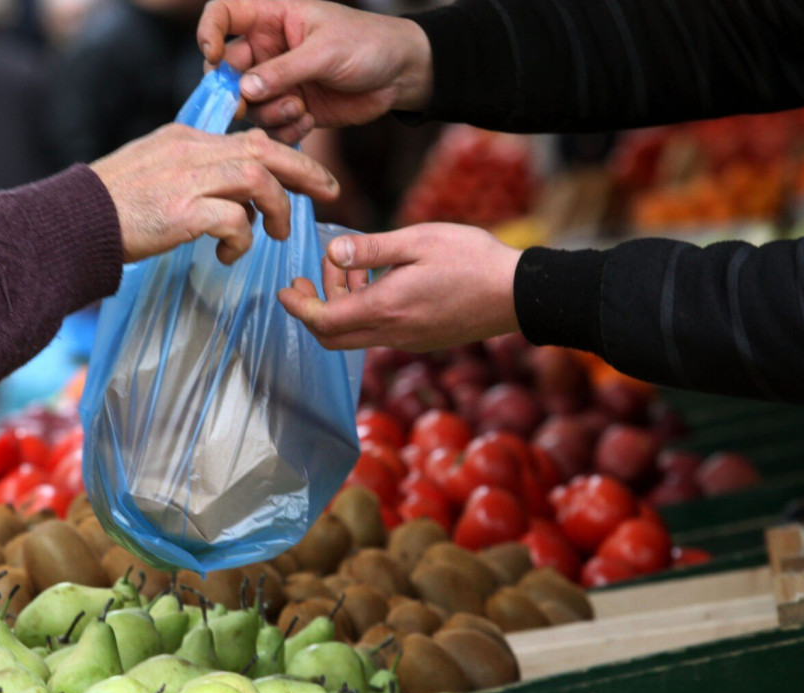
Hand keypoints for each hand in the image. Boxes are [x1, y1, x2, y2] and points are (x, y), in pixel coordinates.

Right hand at [91, 124, 338, 263]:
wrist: (72, 222)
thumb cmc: (112, 207)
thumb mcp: (156, 173)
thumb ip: (195, 174)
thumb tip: (236, 199)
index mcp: (186, 140)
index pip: (249, 139)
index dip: (286, 156)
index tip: (308, 176)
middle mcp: (191, 152)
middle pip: (264, 150)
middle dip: (305, 170)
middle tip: (330, 192)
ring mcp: (187, 180)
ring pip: (257, 180)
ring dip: (276, 210)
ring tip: (276, 235)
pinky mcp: (182, 212)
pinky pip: (234, 220)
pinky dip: (242, 239)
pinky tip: (228, 256)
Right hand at [197, 0, 431, 142]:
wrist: (400, 74)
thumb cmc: (367, 45)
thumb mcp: (325, 51)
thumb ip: (284, 70)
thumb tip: (244, 88)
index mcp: (271, 17)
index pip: (223, 15)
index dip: (209, 32)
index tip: (213, 56)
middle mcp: (268, 49)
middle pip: (227, 69)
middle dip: (234, 91)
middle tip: (244, 107)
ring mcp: (279, 81)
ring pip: (249, 103)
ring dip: (268, 112)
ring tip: (299, 109)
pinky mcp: (292, 107)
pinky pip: (271, 125)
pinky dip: (284, 130)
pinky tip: (309, 121)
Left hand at [280, 223, 520, 350]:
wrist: (518, 294)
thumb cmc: (472, 260)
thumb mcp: (418, 240)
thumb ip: (371, 249)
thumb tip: (332, 252)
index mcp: (386, 309)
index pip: (323, 321)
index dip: (298, 307)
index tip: (285, 289)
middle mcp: (393, 333)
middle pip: (332, 338)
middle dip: (313, 308)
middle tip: (310, 277)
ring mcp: (409, 341)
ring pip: (356, 334)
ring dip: (343, 305)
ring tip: (354, 267)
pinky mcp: (423, 341)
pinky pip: (380, 333)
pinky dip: (366, 310)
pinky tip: (381, 282)